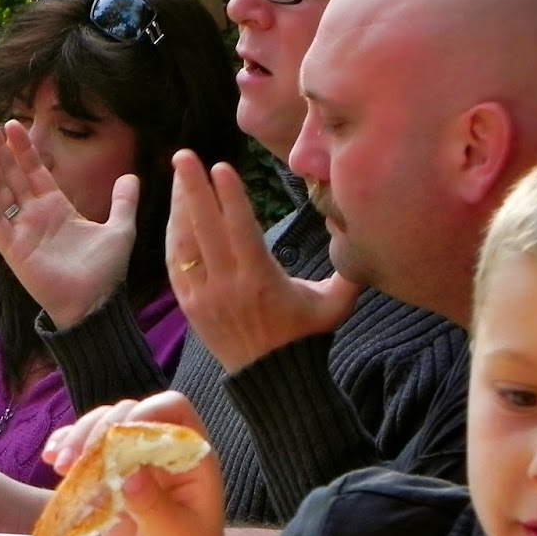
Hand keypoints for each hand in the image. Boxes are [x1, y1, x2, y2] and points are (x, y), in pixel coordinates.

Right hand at [0, 116, 137, 327]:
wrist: (96, 305)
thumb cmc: (106, 272)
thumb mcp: (120, 229)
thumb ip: (123, 202)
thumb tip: (132, 176)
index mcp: (55, 208)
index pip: (33, 170)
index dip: (23, 148)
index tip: (13, 122)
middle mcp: (34, 216)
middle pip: (11, 175)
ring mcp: (21, 231)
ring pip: (0, 192)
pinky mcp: (13, 250)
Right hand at [49, 394, 227, 535]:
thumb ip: (153, 505)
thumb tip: (129, 474)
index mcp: (192, 460)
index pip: (173, 410)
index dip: (145, 412)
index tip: (116, 435)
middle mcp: (163, 454)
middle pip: (129, 414)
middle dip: (99, 430)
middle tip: (76, 460)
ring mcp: (135, 466)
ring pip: (104, 429)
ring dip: (78, 439)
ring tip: (60, 464)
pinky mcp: (110, 482)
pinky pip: (87, 454)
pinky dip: (68, 451)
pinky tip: (51, 459)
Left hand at [168, 150, 361, 373]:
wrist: (272, 380)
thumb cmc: (306, 335)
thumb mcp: (335, 304)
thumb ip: (349, 268)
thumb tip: (363, 230)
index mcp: (260, 279)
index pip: (240, 229)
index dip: (229, 196)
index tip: (220, 167)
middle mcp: (227, 285)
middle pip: (204, 228)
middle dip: (192, 189)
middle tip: (183, 156)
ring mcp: (204, 297)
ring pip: (185, 244)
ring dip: (180, 206)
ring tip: (179, 174)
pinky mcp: (190, 307)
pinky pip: (177, 265)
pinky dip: (173, 237)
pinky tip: (174, 214)